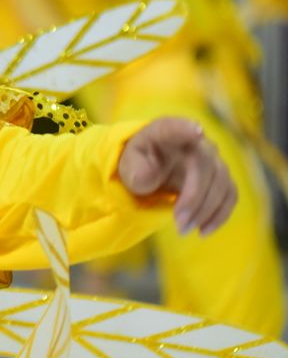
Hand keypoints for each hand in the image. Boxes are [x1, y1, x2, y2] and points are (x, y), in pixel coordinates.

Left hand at [117, 118, 235, 236]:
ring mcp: (211, 158)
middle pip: (204, 167)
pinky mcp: (221, 176)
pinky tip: (203, 230)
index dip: (186, 129)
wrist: (151, 168)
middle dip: (194, 199)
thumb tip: (148, 177)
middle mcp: (193, 141)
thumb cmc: (138, 163)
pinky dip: (219, 214)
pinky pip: (229, 195)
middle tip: (179, 225)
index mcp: (164, 132)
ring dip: (206, 210)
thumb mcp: (128, 168)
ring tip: (184, 229)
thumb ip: (136, 172)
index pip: (175, 127)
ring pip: (220, 184)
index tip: (197, 131)